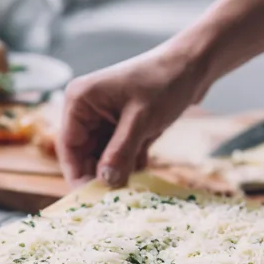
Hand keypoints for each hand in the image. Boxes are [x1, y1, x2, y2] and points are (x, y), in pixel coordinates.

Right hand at [58, 46, 209, 185]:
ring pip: (102, 156)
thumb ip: (120, 153)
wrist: (195, 63)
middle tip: (115, 198)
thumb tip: (104, 183)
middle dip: (100, 175)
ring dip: (116, 172)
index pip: (68, 146)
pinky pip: (118, 153)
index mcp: (79, 101)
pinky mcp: (122, 125)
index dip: (77, 174)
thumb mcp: (141, 120)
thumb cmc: (165, 81)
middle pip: (84, 154)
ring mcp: (104, 118)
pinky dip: (128, 164)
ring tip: (131, 188)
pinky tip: (141, 173)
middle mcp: (86, 110)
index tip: (90, 199)